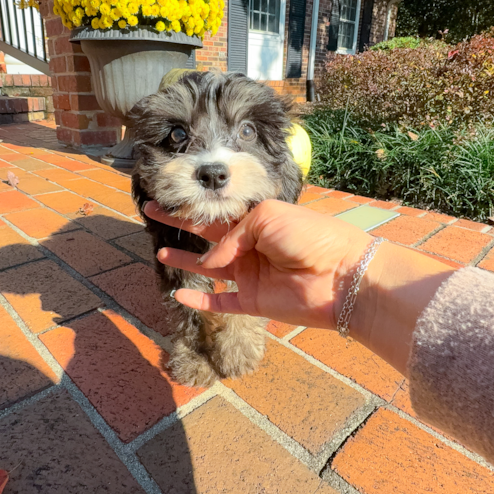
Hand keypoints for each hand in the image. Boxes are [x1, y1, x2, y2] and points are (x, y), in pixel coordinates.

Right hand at [146, 198, 373, 330]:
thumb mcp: (268, 217)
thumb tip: (211, 263)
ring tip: (162, 252)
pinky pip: (219, 302)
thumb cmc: (309, 236)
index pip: (221, 211)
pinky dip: (198, 299)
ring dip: (186, 260)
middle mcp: (252, 246)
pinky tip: (179, 293)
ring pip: (209, 268)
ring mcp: (250, 274)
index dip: (198, 203)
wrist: (339, 275)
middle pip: (208, 234)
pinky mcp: (252, 301)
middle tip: (154, 210)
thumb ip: (231, 234)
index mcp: (258, 220)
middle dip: (181, 223)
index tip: (173, 192)